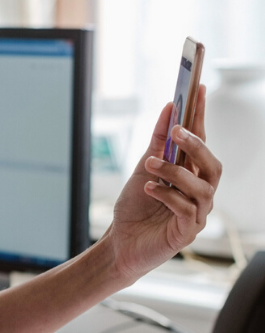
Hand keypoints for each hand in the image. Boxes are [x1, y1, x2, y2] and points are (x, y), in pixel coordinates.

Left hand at [105, 86, 221, 282]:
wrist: (120, 243)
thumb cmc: (135, 208)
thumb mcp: (143, 169)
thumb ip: (157, 143)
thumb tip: (170, 109)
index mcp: (190, 174)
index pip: (202, 142)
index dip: (202, 117)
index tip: (200, 89)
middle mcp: (198, 192)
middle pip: (213, 164)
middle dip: (197, 145)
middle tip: (177, 131)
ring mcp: (196, 213)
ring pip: (202, 187)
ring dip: (176, 172)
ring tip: (151, 166)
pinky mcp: (187, 231)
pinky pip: (187, 210)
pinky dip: (168, 196)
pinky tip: (150, 189)